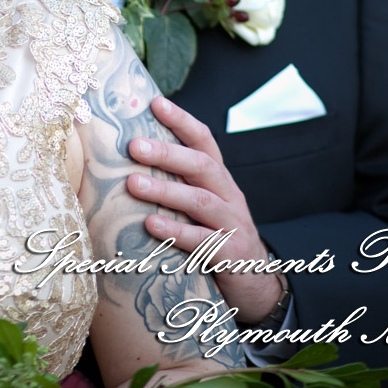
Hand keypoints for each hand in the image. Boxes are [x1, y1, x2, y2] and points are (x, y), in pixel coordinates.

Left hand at [124, 95, 283, 322]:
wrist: (257, 285)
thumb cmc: (216, 237)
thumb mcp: (202, 206)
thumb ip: (178, 183)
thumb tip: (130, 160)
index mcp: (220, 180)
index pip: (204, 141)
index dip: (181, 120)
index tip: (155, 102)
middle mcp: (229, 197)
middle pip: (201, 166)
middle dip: (167, 153)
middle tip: (133, 145)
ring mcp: (233, 225)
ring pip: (200, 201)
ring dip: (165, 190)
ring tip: (133, 183)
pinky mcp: (231, 255)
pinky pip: (203, 241)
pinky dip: (176, 231)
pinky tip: (151, 225)